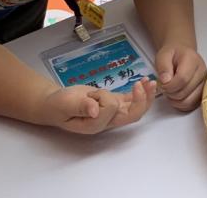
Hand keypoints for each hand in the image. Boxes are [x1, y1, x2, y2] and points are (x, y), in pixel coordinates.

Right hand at [38, 78, 155, 133]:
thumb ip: (80, 106)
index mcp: (95, 125)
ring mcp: (113, 112)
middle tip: (143, 85)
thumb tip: (94, 110)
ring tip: (150, 82)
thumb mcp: (65, 104)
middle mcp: (107, 121)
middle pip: (132, 115)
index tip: (93, 93)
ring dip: (146, 96)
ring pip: (136, 108)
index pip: (111, 111)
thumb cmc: (58, 106)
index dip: (106, 99)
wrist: (56, 103)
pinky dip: (140, 91)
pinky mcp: (115, 103)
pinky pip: (132, 100)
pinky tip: (143, 81)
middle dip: (141, 101)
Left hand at [155, 44, 206, 110]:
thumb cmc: (172, 55)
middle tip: (165, 87)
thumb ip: (163, 67)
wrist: (182, 53)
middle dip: (170, 93)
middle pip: (185, 91)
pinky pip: (192, 105)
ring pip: (189, 101)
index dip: (169, 85)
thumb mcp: (163, 55)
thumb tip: (166, 81)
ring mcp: (204, 83)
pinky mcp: (203, 92)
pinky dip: (181, 105)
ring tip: (170, 92)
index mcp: (193, 60)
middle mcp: (202, 72)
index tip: (162, 83)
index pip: (182, 79)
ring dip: (175, 100)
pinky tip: (175, 97)